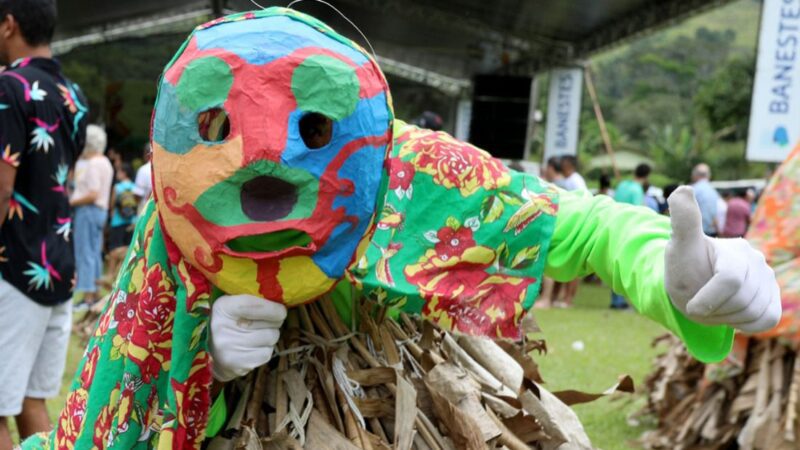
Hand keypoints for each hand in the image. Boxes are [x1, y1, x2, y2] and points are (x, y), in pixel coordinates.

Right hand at [209, 294, 286, 381]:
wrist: (211, 353)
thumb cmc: (230, 322)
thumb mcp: (233, 304)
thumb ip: (254, 299)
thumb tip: (280, 300)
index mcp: (223, 307)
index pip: (254, 305)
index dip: (273, 308)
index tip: (281, 310)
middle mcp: (223, 327)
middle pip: (270, 324)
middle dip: (274, 322)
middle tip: (266, 322)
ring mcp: (230, 348)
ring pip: (271, 338)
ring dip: (270, 335)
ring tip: (258, 334)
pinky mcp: (238, 364)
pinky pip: (266, 354)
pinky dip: (265, 350)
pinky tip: (254, 347)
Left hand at [664, 186, 780, 332]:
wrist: (691, 286)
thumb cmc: (683, 266)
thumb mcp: (678, 246)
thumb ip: (683, 220)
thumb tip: (683, 188)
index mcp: (734, 250)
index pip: (729, 281)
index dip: (707, 299)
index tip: (689, 304)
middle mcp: (756, 260)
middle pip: (741, 301)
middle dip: (715, 308)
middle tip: (700, 299)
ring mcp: (767, 279)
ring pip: (753, 313)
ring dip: (727, 317)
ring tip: (713, 303)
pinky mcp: (773, 297)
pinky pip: (766, 319)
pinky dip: (745, 323)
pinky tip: (731, 311)